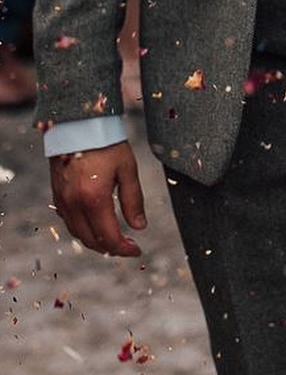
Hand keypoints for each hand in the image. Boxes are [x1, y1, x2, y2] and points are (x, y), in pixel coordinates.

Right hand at [50, 141, 146, 256]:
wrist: (79, 124)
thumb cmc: (107, 143)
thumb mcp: (128, 169)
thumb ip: (133, 200)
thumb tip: (140, 227)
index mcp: (94, 199)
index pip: (108, 236)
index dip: (124, 248)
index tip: (137, 249)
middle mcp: (75, 205)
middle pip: (91, 240)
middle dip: (111, 248)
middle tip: (128, 246)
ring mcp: (62, 202)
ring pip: (78, 234)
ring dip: (96, 241)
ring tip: (114, 239)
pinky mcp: (57, 196)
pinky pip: (69, 222)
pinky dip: (83, 230)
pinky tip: (96, 226)